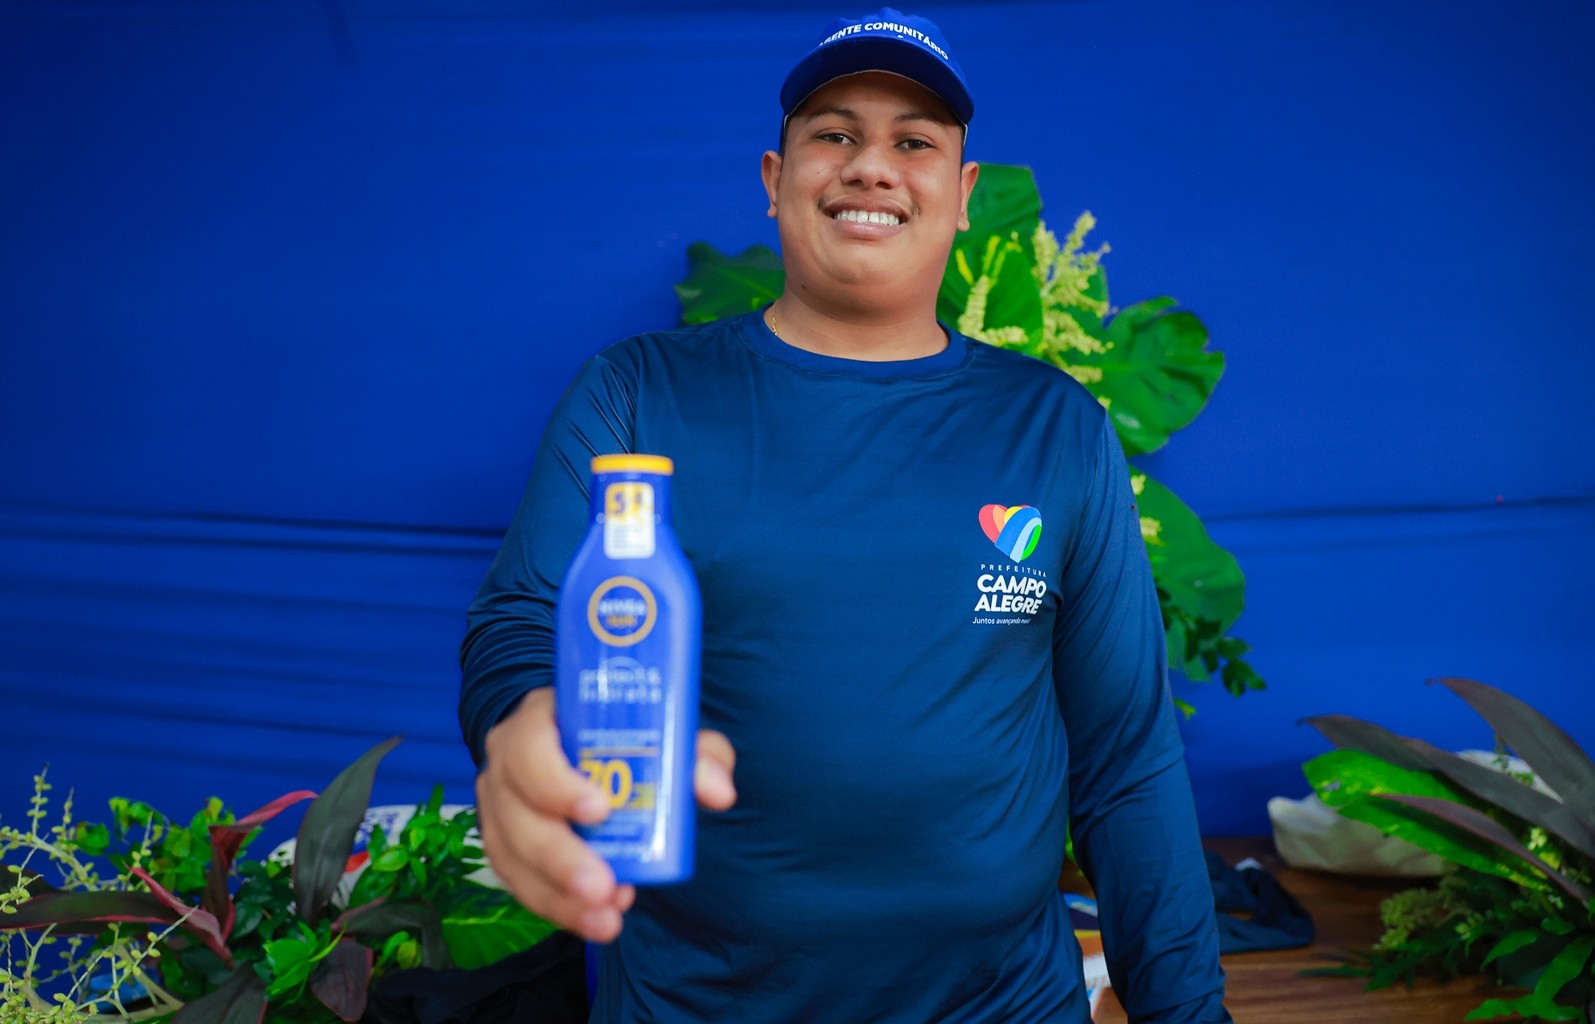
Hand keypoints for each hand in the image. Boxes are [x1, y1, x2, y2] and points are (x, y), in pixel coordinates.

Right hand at [476, 687, 736, 941]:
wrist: (580, 748)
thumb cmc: (623, 737)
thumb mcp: (666, 734)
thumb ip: (700, 755)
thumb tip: (718, 790)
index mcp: (538, 722)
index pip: (531, 748)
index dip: (557, 783)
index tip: (600, 810)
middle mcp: (506, 765)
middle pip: (518, 814)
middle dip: (561, 857)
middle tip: (604, 886)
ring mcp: (498, 809)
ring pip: (513, 857)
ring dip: (559, 894)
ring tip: (606, 917)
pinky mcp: (504, 847)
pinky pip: (519, 883)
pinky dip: (556, 907)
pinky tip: (592, 920)